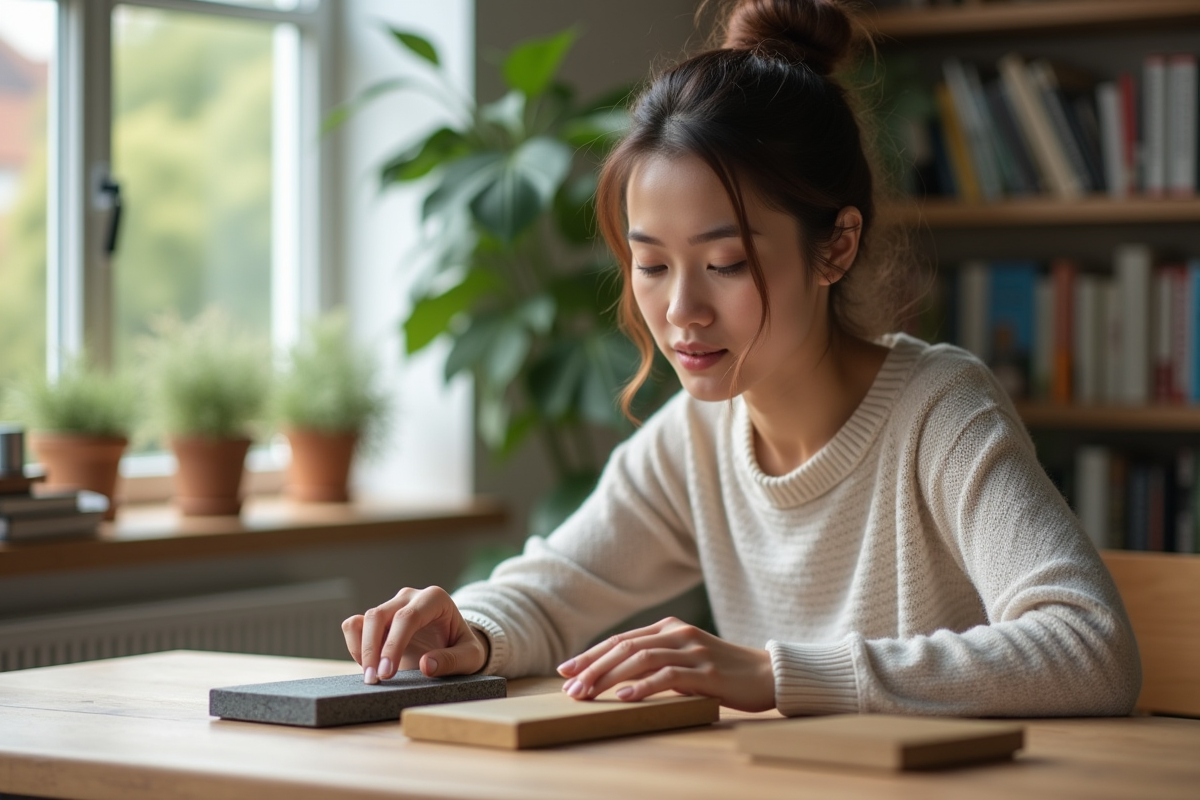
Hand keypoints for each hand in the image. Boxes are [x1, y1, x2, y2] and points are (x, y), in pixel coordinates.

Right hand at [341, 586, 487, 683]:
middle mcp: (410, 597)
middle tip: (375, 680)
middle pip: (380, 615)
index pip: (408, 617)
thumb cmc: (463, 647)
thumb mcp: (471, 657)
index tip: (387, 672)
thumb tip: (426, 665)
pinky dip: (354, 645)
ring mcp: (392, 606)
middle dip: (373, 649)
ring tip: (370, 677)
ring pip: (365, 619)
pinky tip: (366, 665)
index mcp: (435, 599)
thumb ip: (452, 660)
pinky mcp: (378, 619)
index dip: (394, 644)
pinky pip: (354, 625)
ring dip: (362, 649)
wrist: (454, 644)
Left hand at [556, 617, 774, 711]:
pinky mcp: (707, 672)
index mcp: (670, 628)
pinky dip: (642, 687)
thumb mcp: (686, 661)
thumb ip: (657, 662)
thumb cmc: (723, 672)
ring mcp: (693, 651)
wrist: (768, 675)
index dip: (591, 654)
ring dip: (609, 677)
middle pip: (624, 647)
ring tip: (587, 694)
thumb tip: (616, 679)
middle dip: (592, 667)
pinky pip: (668, 676)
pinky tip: (623, 697)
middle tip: (569, 688)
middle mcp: (678, 634)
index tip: (566, 671)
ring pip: (640, 659)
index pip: (621, 639)